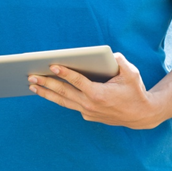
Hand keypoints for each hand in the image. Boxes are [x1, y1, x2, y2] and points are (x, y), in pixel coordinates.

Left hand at [28, 53, 161, 129]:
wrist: (141, 115)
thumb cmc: (135, 91)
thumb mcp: (132, 73)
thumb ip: (120, 61)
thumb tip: (108, 54)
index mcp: (99, 94)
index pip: (78, 81)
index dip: (64, 72)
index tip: (52, 65)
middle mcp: (90, 105)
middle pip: (64, 92)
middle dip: (46, 83)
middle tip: (31, 76)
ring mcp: (88, 112)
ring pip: (63, 101)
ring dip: (46, 93)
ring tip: (32, 85)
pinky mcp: (88, 115)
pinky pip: (70, 105)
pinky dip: (58, 98)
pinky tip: (47, 91)